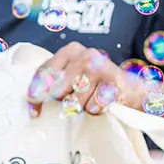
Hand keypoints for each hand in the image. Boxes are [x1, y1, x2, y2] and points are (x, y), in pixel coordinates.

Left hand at [27, 42, 144, 117]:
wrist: (131, 88)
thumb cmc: (95, 84)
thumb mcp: (73, 76)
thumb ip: (52, 82)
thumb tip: (32, 99)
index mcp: (70, 50)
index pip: (44, 73)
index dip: (36, 95)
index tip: (35, 113)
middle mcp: (85, 55)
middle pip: (57, 91)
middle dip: (64, 100)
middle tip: (78, 96)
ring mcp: (100, 68)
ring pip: (74, 103)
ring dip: (82, 106)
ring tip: (92, 97)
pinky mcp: (114, 83)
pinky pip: (93, 108)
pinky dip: (97, 109)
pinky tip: (103, 100)